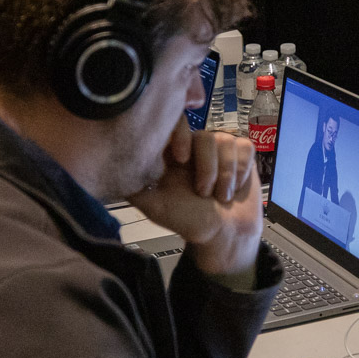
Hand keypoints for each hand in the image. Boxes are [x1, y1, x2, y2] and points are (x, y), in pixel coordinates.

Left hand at [128, 128, 261, 277]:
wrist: (224, 234)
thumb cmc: (189, 220)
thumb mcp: (155, 206)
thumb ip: (135, 187)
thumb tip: (114, 170)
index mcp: (173, 152)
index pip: (174, 123)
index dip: (180, 134)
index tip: (181, 159)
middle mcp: (195, 145)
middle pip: (205, 136)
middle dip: (208, 169)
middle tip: (203, 192)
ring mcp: (220, 146)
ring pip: (226, 142)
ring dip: (225, 176)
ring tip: (219, 196)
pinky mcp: (241, 152)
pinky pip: (244, 148)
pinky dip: (240, 173)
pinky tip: (234, 187)